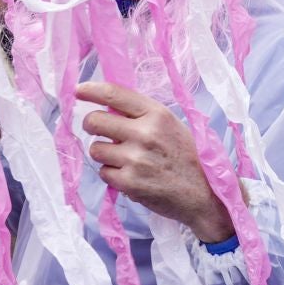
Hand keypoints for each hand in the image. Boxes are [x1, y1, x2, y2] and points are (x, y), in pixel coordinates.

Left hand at [77, 81, 232, 243]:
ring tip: (124, 159)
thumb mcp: (171, 125)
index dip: (91, 90)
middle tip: (99, 131)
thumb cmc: (188, 157)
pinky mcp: (129, 183)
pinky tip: (130, 176)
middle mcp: (145, 133)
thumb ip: (142, 115)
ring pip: (95, 149)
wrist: (205, 194)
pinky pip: (103, 172)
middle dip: (92, 125)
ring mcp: (135, 159)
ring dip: (104, 153)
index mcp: (157, 114)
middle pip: (95, 121)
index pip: (115, 94)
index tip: (78, 91)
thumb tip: (107, 107)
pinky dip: (112, 175)